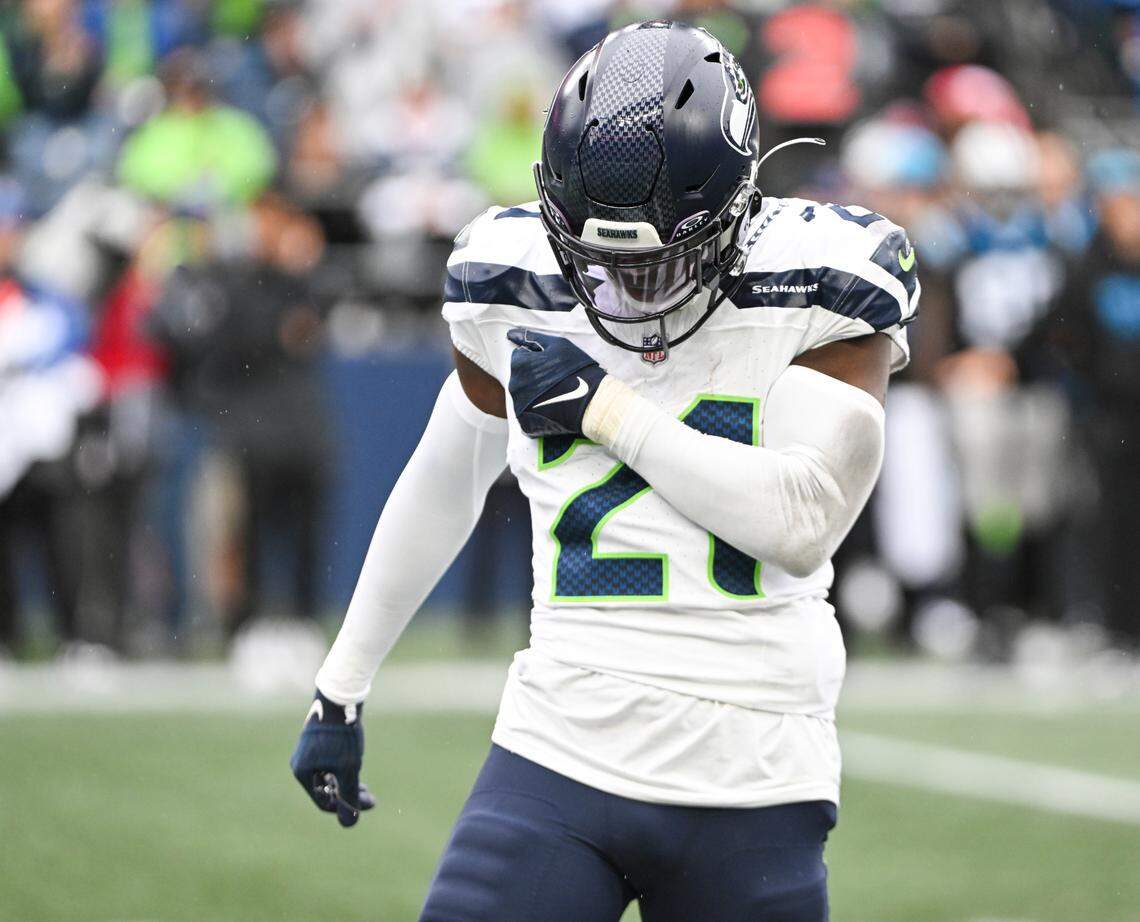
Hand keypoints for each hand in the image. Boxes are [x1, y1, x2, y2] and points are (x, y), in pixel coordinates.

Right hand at [290, 690, 375, 827]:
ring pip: (328, 776)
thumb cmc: (342, 735)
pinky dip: (342, 767)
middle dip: (348, 794)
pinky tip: (356, 761)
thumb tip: (349, 823)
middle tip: (369, 794)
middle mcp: (300, 763)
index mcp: (302, 772)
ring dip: (347, 781)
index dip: (347, 806)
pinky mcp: (317, 740)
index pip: (324, 802)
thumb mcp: (349, 769)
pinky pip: (328, 763)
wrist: (340, 697)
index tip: (368, 802)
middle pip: (326, 789)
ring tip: (363, 779)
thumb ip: (349, 796)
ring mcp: (307, 751)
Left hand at [506, 329, 606, 437]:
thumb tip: (511, 333)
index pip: (520, 357)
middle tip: (555, 380)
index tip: (552, 365)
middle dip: (533, 377)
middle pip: (520, 377)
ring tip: (555, 394)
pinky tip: (552, 408)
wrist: (592, 402)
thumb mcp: (557, 345)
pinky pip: (527, 415)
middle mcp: (514, 386)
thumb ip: (532, 338)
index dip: (537, 359)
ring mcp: (519, 406)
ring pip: (523, 395)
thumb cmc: (577, 370)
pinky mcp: (526, 423)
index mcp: (519, 364)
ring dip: (534, 394)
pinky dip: (537, 412)